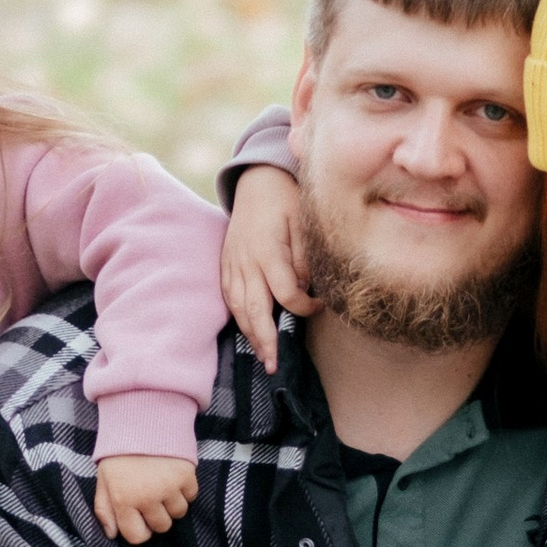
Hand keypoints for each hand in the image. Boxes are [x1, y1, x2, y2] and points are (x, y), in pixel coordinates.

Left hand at [94, 453, 198, 546]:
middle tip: (151, 494)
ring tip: (163, 483)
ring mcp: (169, 487)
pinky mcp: (186, 476)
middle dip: (157, 514)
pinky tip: (173, 475)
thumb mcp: (104, 479)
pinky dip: (185, 489)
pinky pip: (191, 497)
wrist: (143, 419)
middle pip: (162, 526)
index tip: (139, 516)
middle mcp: (147, 498)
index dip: (140, 528)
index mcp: (123, 500)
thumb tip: (112, 535)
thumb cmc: (120, 453)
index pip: (138, 537)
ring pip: (179, 513)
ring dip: (173, 503)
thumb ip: (104, 509)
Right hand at [220, 164, 316, 371]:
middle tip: (274, 366)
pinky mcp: (226, 264)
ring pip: (238, 308)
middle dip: (265, 341)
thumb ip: (306, 256)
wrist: (256, 180)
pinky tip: (250, 333)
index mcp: (267, 251)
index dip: (304, 307)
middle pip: (254, 311)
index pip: (285, 294)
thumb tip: (306, 287)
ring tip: (263, 358)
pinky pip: (229, 298)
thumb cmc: (285, 199)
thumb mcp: (304, 221)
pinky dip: (239, 318)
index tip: (320, 305)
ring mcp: (232, 264)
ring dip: (250, 335)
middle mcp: (245, 262)